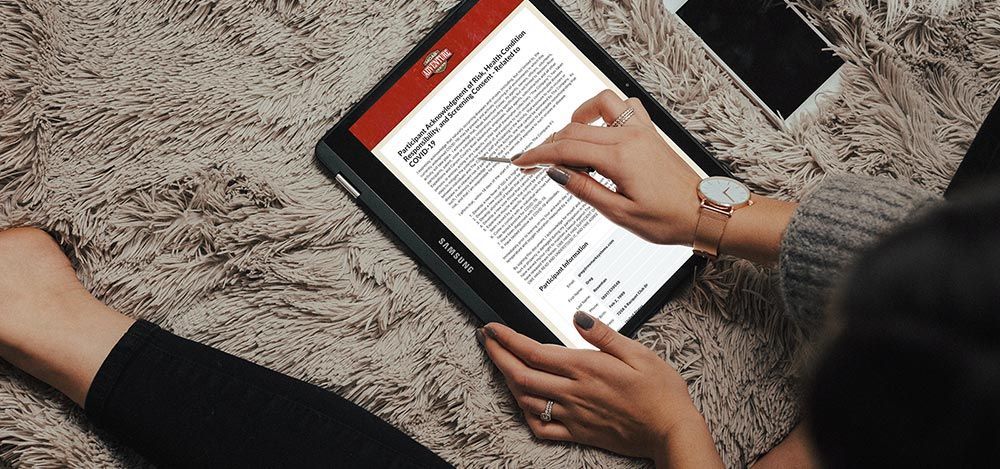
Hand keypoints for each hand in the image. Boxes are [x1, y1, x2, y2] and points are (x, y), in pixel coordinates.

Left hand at [478, 312, 722, 466]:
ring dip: (507, 381)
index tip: (491, 328)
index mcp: (586, 368)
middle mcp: (573, 392)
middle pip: (520, 375)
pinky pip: (541, 428)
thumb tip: (578, 316)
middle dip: (497, 356)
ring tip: (501, 365)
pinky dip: (525, 414)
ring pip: (526, 400)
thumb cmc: (661, 392)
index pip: (533, 351)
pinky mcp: (578, 434)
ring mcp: (573, 415)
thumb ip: (603, 335)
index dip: (506, 339)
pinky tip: (524, 403)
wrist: (670, 431)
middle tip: (485, 341)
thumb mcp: (638, 353)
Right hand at [513, 90, 701, 245]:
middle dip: (548, 144)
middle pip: (575, 130)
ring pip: (598, 107)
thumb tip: (556, 173)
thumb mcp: (619, 214)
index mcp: (620, 158)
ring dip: (576, 119)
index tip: (521, 162)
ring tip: (567, 141)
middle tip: (533, 162)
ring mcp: (641, 130)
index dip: (538, 155)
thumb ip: (584, 189)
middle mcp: (630, 137)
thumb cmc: (667, 218)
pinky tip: (598, 128)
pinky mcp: (649, 131)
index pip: (566, 150)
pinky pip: (623, 106)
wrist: (703, 212)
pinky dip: (604, 111)